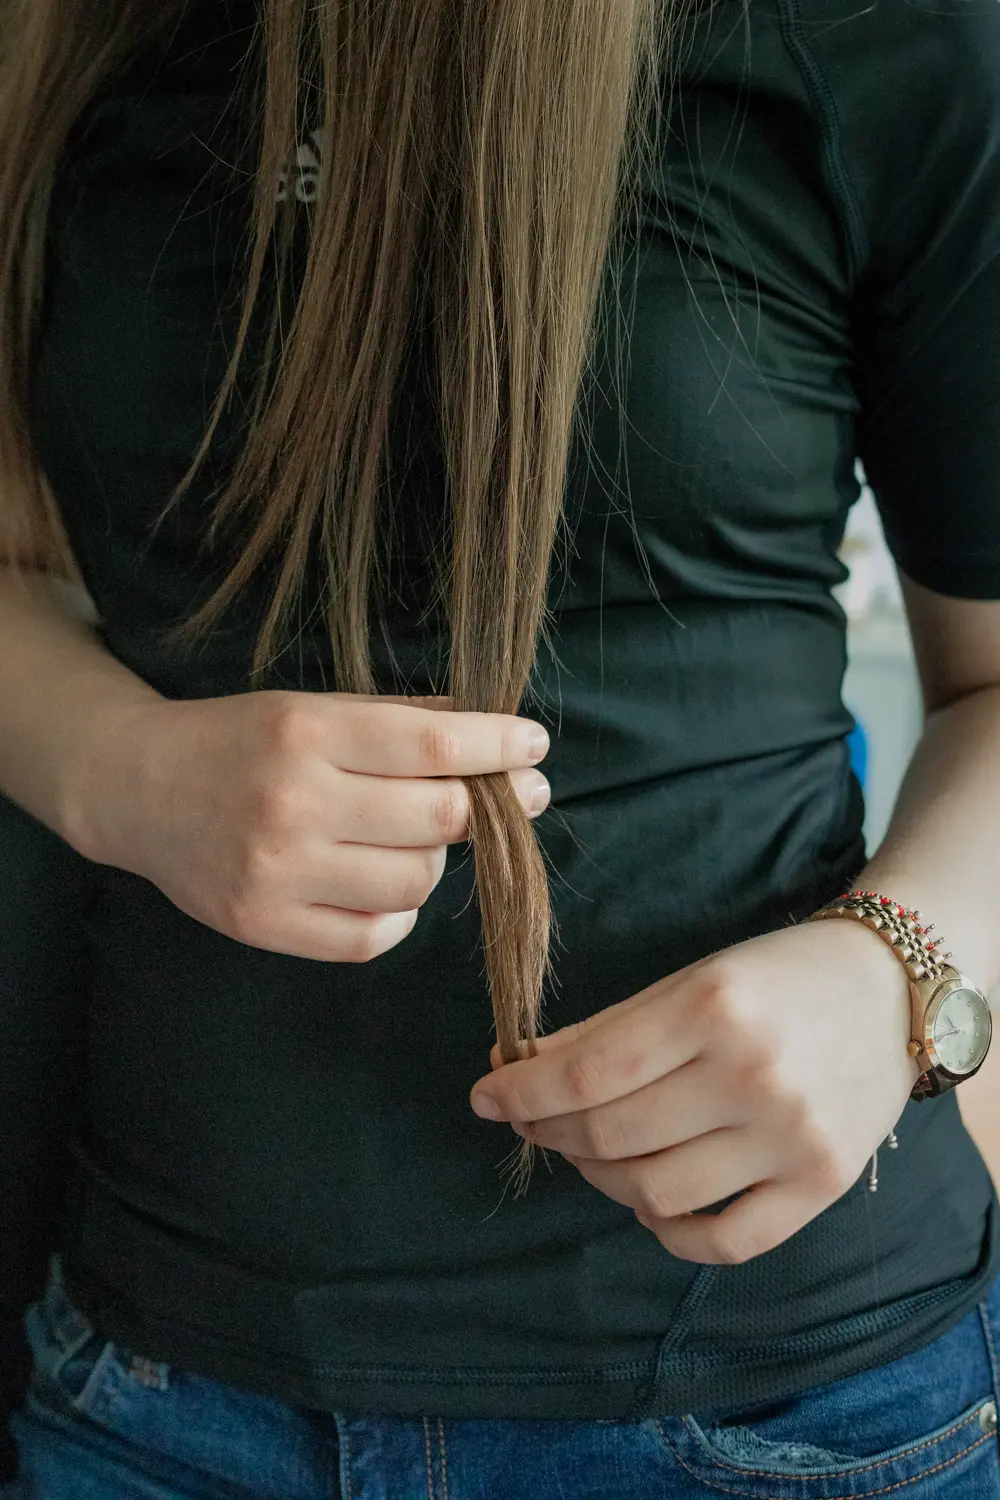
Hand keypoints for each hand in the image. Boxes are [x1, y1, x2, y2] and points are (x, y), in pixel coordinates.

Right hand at [73, 690, 549, 961]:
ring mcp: (277, 872)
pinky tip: (388, 885)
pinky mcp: (264, 925)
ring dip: (437, 859)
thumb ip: (399, 719)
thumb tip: (493, 733)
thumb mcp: (312, 708)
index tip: (533, 745)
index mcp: (306, 734)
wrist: (139, 789)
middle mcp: (292, 804)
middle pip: (438, 819)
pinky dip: (399, 912)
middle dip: (493, 807)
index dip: (499, 745)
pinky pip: (373, 936)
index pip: (433, 744)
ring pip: (415, 882)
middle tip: (513, 796)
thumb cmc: (240, 740)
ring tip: (420, 838)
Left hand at [469, 921, 921, 1263]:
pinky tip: (652, 1202)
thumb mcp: (687, 981)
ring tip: (593, 1152)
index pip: (588, 1073)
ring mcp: (790, 1138)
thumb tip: (515, 1067)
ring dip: (600, 1178)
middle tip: (533, 1121)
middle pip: (611, 1135)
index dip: (522, 1092)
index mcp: (712, 1009)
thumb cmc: (776, 978)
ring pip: (654, 1194)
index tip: (485, 1096)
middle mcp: (752, 1076)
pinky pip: (723, 1241)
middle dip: (550, 1132)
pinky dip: (670, 1231)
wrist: (893, 992)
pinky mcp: (820, 1184)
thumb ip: (604, 1030)